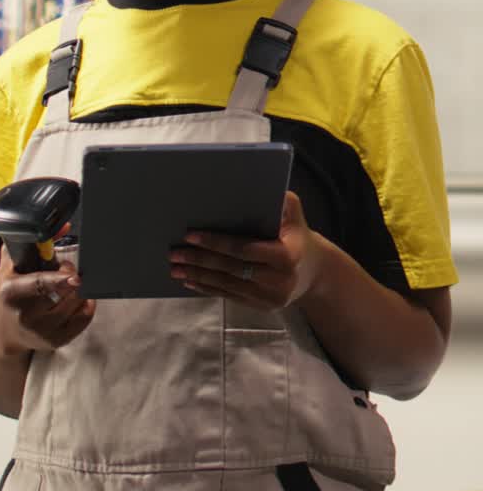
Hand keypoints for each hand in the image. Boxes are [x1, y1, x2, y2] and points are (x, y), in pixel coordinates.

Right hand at [0, 244, 95, 351]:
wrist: (4, 331)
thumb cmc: (10, 292)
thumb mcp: (11, 265)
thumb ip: (33, 242)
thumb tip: (65, 226)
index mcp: (11, 293)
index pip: (39, 285)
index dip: (59, 280)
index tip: (74, 276)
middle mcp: (25, 316)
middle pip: (63, 294)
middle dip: (72, 277)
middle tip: (67, 271)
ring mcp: (42, 332)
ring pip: (76, 305)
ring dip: (79, 290)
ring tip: (69, 285)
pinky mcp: (56, 342)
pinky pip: (83, 319)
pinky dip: (86, 305)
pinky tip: (76, 299)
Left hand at [169, 191, 326, 309]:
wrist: (316, 273)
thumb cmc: (298, 235)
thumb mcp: (295, 213)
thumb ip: (280, 199)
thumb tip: (252, 183)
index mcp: (287, 256)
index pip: (244, 249)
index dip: (215, 242)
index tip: (190, 235)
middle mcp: (279, 281)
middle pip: (230, 269)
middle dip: (199, 260)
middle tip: (174, 252)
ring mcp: (269, 298)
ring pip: (226, 285)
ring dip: (197, 276)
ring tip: (175, 268)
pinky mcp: (261, 307)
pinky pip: (229, 296)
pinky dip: (207, 288)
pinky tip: (189, 281)